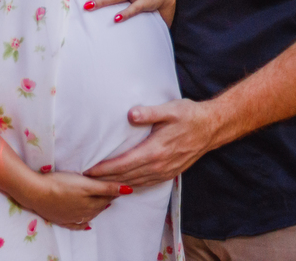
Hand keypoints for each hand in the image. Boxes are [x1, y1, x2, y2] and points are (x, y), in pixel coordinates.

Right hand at [15, 170, 130, 229]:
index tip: (119, 182)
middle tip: (112, 190)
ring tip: (103, 202)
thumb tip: (129, 190)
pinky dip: (83, 224)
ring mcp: (72, 217)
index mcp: (91, 202)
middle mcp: (84, 212)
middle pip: (100, 205)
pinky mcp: (61, 219)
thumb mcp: (86, 183)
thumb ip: (107, 187)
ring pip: (90, 214)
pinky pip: (76, 225)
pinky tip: (87, 224)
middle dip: (107, 198)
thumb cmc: (60, 184)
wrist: (35, 193)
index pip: (108, 196)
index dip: (114, 189)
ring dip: (97, 208)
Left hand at [83, 99, 215, 187]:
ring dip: (116, 184)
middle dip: (104, 179)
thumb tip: (131, 114)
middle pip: (125, 177)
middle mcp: (159, 165)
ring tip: (98, 183)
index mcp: (155, 150)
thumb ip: (150, 113)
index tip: (88, 171)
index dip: (104, 169)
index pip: (123, 164)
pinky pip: (145, 183)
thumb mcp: (170, 109)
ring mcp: (164, 171)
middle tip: (84, 180)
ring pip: (135, 182)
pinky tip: (122, 184)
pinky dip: (131, 185)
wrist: (211, 128)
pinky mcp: (169, 173)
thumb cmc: (189, 115)